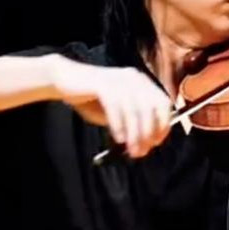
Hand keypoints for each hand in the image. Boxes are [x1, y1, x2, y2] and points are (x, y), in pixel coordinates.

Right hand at [52, 59, 172, 157]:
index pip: (163, 103)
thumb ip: (132, 123)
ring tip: (131, 150)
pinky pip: (115, 106)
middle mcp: (134, 78)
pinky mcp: (102, 83)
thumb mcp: (118, 112)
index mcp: (142, 83)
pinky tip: (119, 138)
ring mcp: (118, 79)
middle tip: (141, 151)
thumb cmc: (92, 99)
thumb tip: (146, 143)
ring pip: (134, 109)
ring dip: (135, 133)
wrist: (65, 80)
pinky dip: (119, 124)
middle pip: (150, 107)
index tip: (156, 143)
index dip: (163, 124)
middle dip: (148, 133)